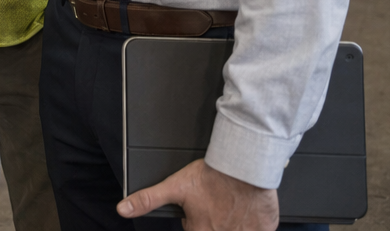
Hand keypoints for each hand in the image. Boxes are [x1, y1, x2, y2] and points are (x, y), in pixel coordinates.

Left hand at [118, 158, 278, 230]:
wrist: (243, 164)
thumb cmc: (210, 175)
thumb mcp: (173, 186)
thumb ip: (148, 200)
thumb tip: (122, 209)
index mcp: (201, 230)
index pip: (193, 230)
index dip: (194, 221)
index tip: (200, 211)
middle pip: (214, 230)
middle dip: (213, 221)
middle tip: (216, 203)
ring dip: (232, 222)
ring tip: (230, 204)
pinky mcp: (266, 227)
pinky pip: (259, 229)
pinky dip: (253, 222)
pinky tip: (247, 208)